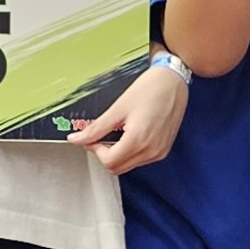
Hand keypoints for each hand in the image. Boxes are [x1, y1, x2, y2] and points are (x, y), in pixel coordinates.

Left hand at [67, 59, 185, 174]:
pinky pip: (140, 160)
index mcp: (138, 141)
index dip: (95, 150)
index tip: (91, 137)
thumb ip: (95, 128)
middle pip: (117, 168)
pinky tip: (129, 134)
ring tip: (117, 132)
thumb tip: (76, 139)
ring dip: (117, 154)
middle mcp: (151, 151)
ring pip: (128, 165)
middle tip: (100, 136)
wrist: (173, 81)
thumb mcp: (118, 108)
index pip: (108, 162)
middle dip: (104, 154)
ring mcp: (159, 152)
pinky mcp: (163, 149)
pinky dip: (129, 152)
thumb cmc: (151, 88)